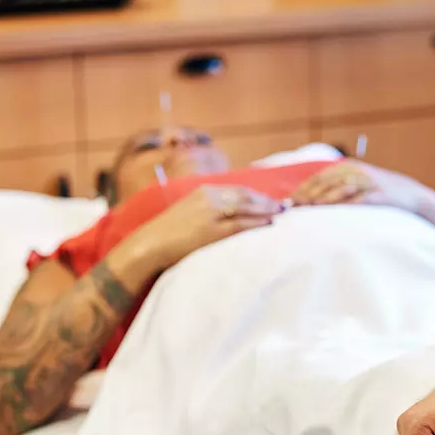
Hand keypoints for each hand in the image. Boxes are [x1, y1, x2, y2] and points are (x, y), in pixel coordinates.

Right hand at [122, 185, 282, 271]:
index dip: (258, 195)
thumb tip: (231, 213)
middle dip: (267, 201)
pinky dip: (257, 222)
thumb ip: (210, 209)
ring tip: (282, 215)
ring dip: (267, 210)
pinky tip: (269, 224)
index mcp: (204, 191)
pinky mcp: (211, 230)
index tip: (272, 200)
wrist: (149, 245)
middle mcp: (209, 198)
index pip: (239, 190)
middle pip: (247, 195)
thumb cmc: (169, 233)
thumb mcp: (191, 212)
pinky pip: (240, 224)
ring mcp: (211, 213)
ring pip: (246, 207)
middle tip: (285, 206)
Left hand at [289, 160, 434, 214]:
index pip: (320, 177)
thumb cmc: (381, 194)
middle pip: (327, 182)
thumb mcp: (358, 185)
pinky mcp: (379, 194)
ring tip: (309, 210)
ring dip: (324, 199)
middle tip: (294, 208)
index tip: (289, 202)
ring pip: (341, 189)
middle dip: (309, 194)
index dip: (303, 189)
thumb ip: (337, 189)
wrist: (413, 197)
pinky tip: (333, 214)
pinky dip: (345, 206)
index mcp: (349, 167)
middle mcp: (357, 171)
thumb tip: (309, 201)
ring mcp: (369, 182)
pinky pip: (359, 199)